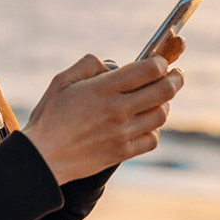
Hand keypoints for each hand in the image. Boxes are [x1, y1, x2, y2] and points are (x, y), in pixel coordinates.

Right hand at [21, 50, 185, 184]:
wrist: (42, 157)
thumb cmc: (50, 116)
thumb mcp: (62, 80)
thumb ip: (89, 64)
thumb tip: (113, 64)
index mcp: (103, 89)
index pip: (148, 70)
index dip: (161, 62)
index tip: (161, 62)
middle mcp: (117, 110)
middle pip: (164, 91)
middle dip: (176, 79)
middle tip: (177, 74)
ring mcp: (122, 133)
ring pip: (161, 115)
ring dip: (165, 104)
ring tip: (160, 98)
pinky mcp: (122, 152)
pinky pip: (152, 139)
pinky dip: (154, 130)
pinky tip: (146, 124)